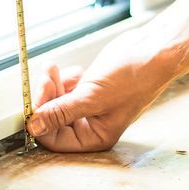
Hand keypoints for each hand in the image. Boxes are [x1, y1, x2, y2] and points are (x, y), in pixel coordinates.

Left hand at [26, 31, 175, 152]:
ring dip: (55, 85)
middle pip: (53, 120)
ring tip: (57, 70)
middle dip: (47, 97)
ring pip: (57, 102)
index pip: (54, 139)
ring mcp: (91, 106)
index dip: (41, 120)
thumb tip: (34, 127)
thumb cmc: (134, 77)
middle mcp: (92, 125)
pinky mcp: (91, 89)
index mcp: (95, 136)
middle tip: (47, 76)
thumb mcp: (92, 97)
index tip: (35, 98)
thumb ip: (60, 113)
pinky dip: (66, 79)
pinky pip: (67, 89)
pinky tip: (78, 71)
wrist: (153, 50)